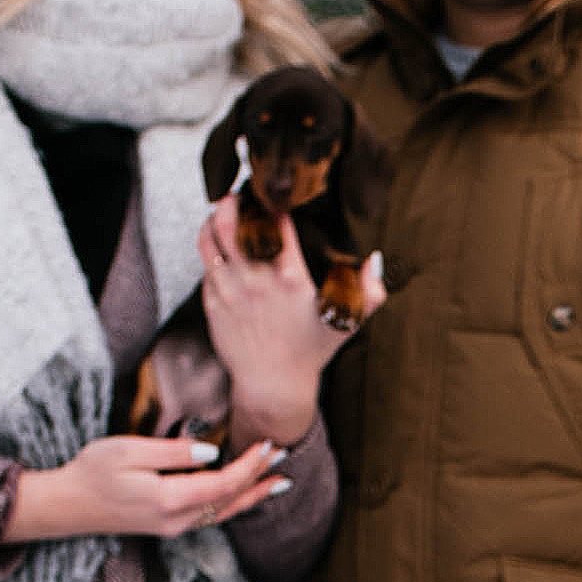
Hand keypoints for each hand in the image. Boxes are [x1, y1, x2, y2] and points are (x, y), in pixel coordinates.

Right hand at [4, 435, 287, 546]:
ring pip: (224, 513)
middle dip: (259, 479)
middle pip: (230, 501)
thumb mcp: (128, 450)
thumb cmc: (92, 471)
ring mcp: (173, 527)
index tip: (269, 445)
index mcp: (169, 499)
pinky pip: (211, 516)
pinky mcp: (168, 526)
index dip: (249, 465)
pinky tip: (244, 493)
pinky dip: (233, 502)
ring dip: (252, 495)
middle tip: (285, 458)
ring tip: (278, 481)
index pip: (223, 483)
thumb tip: (213, 452)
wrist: (66, 506)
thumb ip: (173, 452)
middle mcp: (177, 520)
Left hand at [201, 201, 385, 448]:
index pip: (277, 223)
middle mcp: (256, 281)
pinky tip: (219, 243)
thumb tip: (376, 259)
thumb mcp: (346, 322)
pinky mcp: (213, 302)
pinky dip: (210, 248)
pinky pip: (205, 263)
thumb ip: (370, 292)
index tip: (276, 198)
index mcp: (291, 279)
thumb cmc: (309, 352)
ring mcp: (230, 290)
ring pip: (210, 238)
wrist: (272, 386)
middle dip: (234, 201)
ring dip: (215, 219)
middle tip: (241, 195)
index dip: (275, 203)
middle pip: (232, 222)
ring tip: (224, 213)